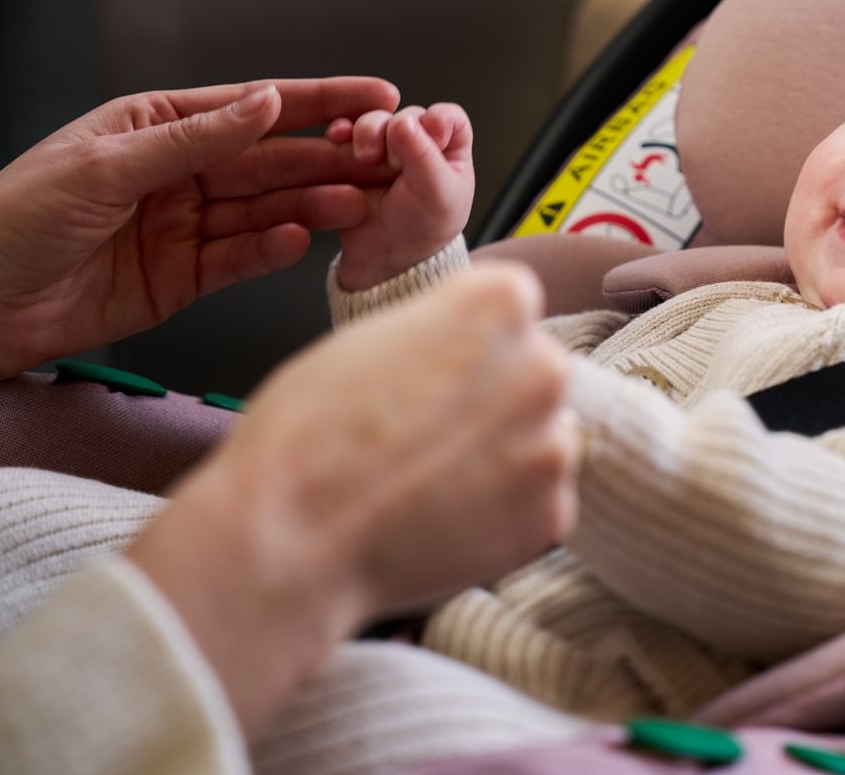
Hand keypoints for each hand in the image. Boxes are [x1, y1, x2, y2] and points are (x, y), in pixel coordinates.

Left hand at [0, 78, 400, 381]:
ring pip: (264, 210)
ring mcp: (183, 226)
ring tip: (356, 205)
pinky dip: (271, 252)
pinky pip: (240, 259)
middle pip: (268, 160)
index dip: (316, 101)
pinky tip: (299, 242)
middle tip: (383, 160)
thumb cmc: (10, 224)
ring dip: (311, 206)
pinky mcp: (183, 278)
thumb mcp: (103, 167)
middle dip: (328, 158)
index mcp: (154, 125)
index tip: (374, 96)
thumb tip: (262, 103)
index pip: (249, 107)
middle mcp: (176, 172)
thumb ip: (193, 139)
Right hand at [127, 262, 579, 733]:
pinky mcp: (552, 515)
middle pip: (532, 374)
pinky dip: (503, 515)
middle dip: (493, 401)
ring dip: (502, 458)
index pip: (509, 309)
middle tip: (430, 433)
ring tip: (430, 481)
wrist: (291, 542)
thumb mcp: (370, 336)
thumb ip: (440, 330)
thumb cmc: (308, 436)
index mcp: (500, 303)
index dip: (466, 345)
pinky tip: (443, 519)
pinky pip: (538, 505)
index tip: (438, 371)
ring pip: (540, 442)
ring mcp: (553, 445)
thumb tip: (463, 349)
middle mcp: (543, 366)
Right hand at [325, 102, 474, 289]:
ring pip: (373, 119)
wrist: (385, 257)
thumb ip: (424, 158)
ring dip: (366, 131)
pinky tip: (337, 138)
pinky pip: (346, 131)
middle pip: (404, 115)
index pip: (447, 117)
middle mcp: (418, 142)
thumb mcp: (436, 195)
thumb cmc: (422, 229)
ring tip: (365, 158)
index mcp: (450, 149)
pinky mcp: (354, 153)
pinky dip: (341, 130)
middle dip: (393, 131)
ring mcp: (385, 147)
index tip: (429, 136)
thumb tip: (404, 123)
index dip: (437, 121)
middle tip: (388, 160)